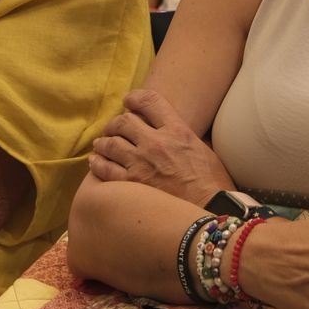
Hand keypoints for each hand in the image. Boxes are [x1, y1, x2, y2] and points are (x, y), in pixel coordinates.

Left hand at [89, 89, 233, 204]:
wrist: (209, 210)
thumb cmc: (212, 183)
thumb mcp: (202, 149)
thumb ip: (182, 136)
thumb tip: (172, 132)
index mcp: (177, 130)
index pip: (150, 101)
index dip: (135, 98)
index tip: (129, 101)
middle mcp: (156, 143)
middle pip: (125, 121)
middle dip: (115, 123)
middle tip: (112, 128)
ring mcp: (141, 163)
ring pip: (110, 143)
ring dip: (103, 142)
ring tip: (101, 145)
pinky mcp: (131, 184)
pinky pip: (104, 169)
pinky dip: (97, 163)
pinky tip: (96, 162)